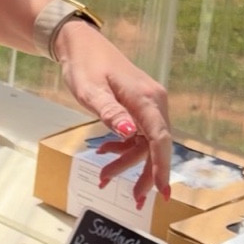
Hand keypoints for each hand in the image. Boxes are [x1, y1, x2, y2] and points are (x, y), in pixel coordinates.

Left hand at [52, 19, 171, 203]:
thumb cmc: (84, 65)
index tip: (163, 191)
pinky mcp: (140, 106)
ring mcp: (148, 103)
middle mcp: (154, 101)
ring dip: (128, 162)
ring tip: (103, 176)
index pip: (160, 138)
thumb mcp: (90, 91)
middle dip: (146, 173)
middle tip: (135, 199)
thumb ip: (110, 112)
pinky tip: (105, 154)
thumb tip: (130, 133)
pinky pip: (139, 134)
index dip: (162, 166)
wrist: (80, 44)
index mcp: (145, 98)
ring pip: (147, 142)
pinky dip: (124, 148)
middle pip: (157, 145)